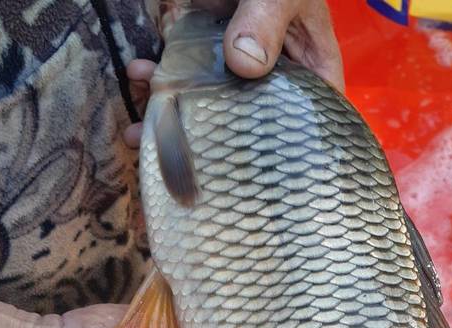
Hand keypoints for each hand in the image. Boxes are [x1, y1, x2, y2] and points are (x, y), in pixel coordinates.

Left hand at [124, 0, 343, 147]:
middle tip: (180, 162)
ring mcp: (238, 61)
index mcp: (310, 71)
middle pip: (248, 124)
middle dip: (211, 144)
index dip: (288, 161)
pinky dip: (160, 76)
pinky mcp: (206, 43)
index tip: (258, 182)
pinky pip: (185, 69)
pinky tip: (140, 75)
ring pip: (210, 101)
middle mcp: (275, 76)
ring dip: (175, 112)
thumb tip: (244, 64)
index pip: (309, 127)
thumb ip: (265, 22)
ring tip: (142, 127)